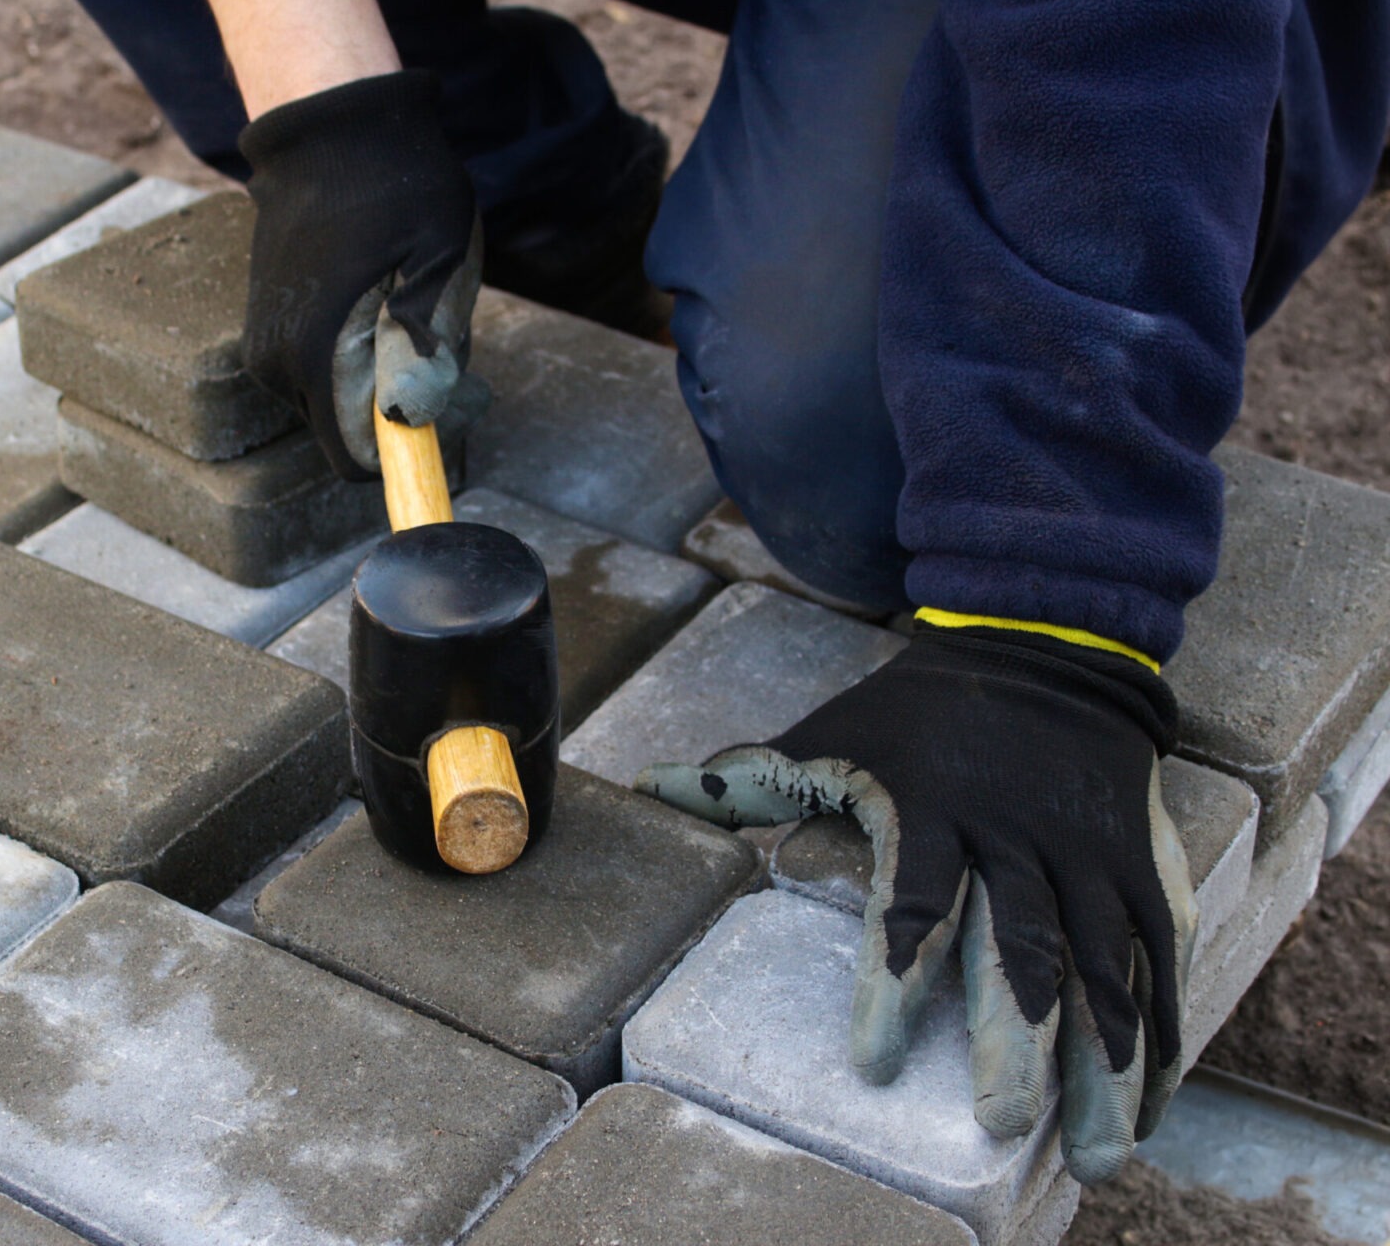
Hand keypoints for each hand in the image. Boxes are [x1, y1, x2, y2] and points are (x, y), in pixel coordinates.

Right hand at [239, 70, 484, 479]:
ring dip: (387, 372)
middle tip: (440, 327)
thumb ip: (426, 345)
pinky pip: (327, 371)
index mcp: (315, 355)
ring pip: (343, 402)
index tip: (450, 396)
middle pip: (355, 433)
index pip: (359, 460)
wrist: (333, 130)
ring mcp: (267, 348)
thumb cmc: (398, 187)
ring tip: (409, 297)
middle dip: (405, 402)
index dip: (411, 447)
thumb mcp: (439, 260)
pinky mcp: (269, 331)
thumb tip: (408, 418)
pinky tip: (381, 292)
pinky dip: (363, 351)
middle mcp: (277, 364)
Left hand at [635, 622, 1198, 1184]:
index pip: (911, 904)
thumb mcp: (831, 732)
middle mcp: (1016, 834)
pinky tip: (1144, 1104)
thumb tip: (645, 788)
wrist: (1046, 649)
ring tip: (1095, 1151)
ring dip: (1101, 1062)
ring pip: (1103, 965)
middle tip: (999, 1123)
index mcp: (931, 807)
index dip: (891, 981)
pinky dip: (1154, 1031)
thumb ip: (744, 779)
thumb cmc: (917, 711)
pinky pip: (1158, 955)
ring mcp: (1086, 852)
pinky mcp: (1140, 864)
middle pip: (1019, 947)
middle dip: (1013, 1040)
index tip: (869, 1062)